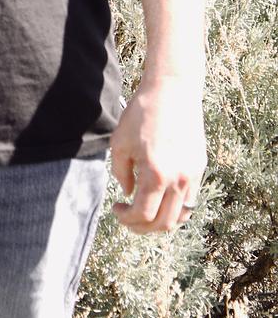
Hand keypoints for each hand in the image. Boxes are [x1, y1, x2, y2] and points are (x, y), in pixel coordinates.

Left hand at [110, 75, 205, 233]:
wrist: (172, 91)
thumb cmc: (142, 114)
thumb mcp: (120, 143)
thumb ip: (122, 174)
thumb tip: (129, 194)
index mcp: (157, 174)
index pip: (143, 215)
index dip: (127, 219)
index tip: (117, 209)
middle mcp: (179, 180)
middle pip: (164, 223)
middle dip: (142, 227)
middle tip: (128, 219)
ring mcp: (193, 175)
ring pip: (181, 216)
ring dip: (161, 222)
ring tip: (145, 213)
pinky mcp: (200, 167)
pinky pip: (190, 200)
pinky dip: (175, 208)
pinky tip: (160, 199)